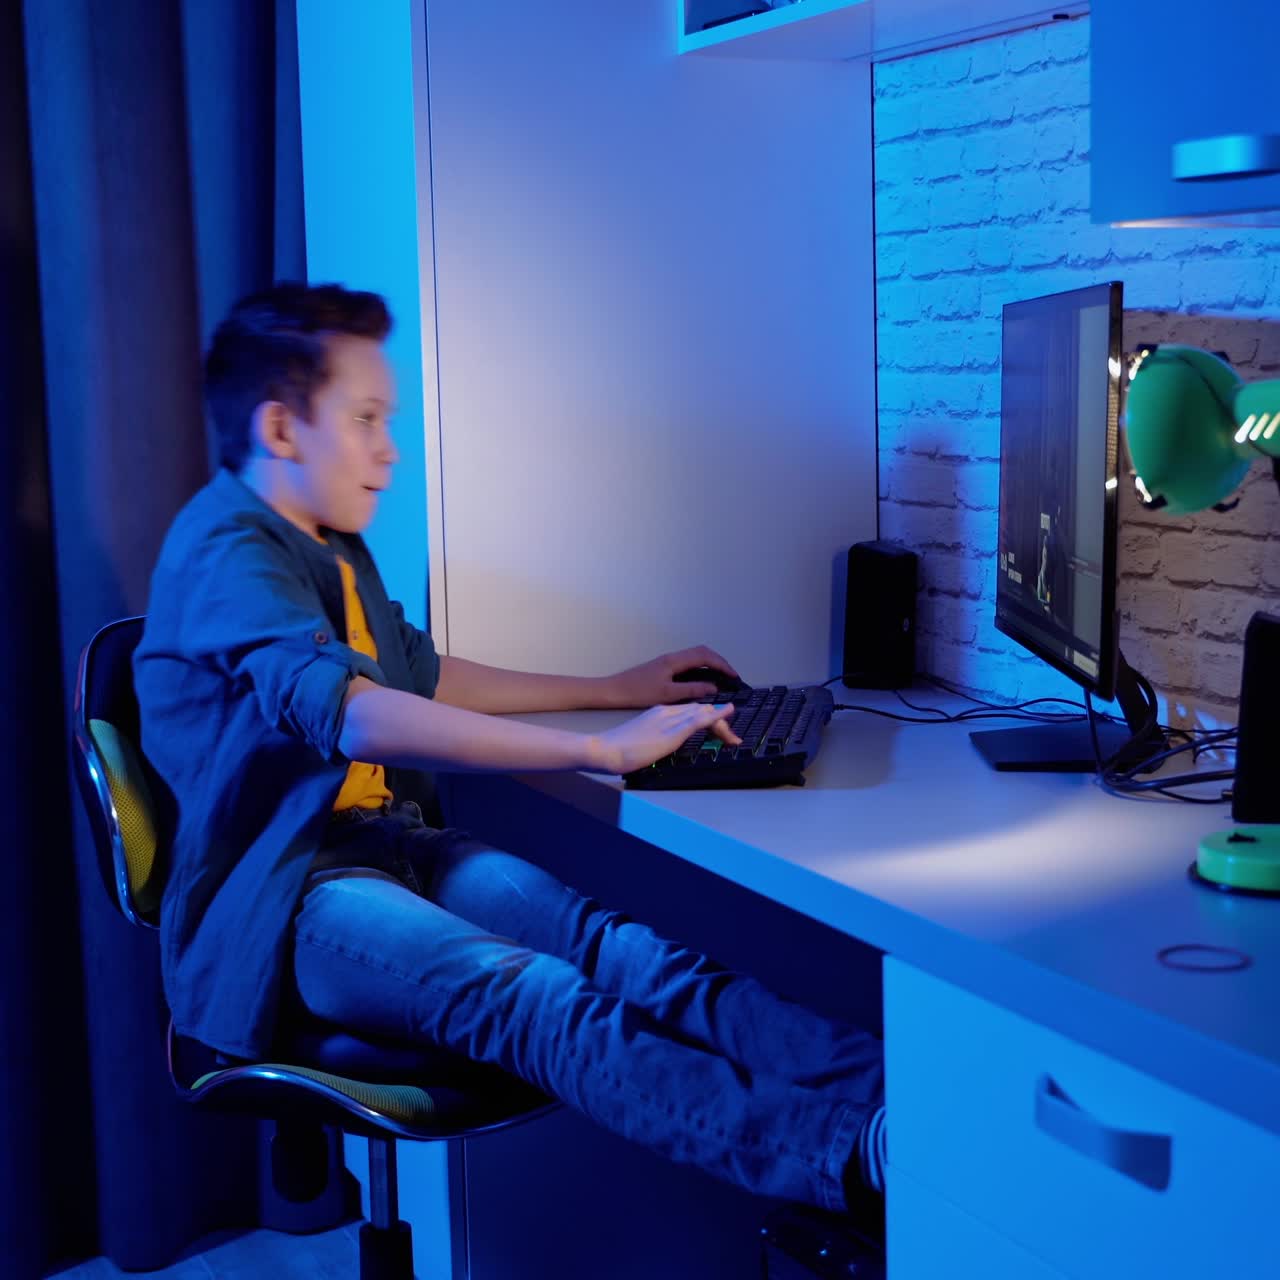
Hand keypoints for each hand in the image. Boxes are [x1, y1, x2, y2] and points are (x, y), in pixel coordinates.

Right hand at [587, 701, 741, 774]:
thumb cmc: (616, 749)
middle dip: (718, 722)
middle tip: (731, 736)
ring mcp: (670, 719)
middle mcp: (666, 711)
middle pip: (700, 711)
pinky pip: (700, 720)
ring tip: (734, 735)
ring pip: (703, 714)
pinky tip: (728, 712)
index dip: (707, 717)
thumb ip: (653, 741)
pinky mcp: (672, 731)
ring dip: (722, 722)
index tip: (717, 728)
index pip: (690, 711)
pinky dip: (717, 715)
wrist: (606, 749)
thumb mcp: (640, 742)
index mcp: (658, 712)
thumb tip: (659, 748)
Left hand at [607, 646, 740, 707]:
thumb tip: (714, 688)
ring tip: (721, 677)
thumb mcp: (667, 694)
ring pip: (695, 656)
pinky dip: (701, 668)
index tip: (734, 676)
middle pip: (702, 652)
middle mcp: (672, 657)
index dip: (722, 664)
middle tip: (731, 676)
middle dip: (719, 662)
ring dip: (710, 663)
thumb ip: (691, 690)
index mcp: (674, 661)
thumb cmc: (637, 692)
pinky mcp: (663, 667)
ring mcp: (667, 661)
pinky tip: (702, 680)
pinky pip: (688, 663)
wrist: (613, 690)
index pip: (705, 656)